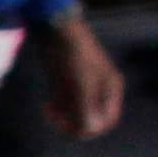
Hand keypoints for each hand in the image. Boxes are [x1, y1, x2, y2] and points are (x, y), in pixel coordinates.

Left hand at [44, 15, 124, 138]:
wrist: (51, 26)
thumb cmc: (69, 54)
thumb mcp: (78, 82)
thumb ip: (85, 107)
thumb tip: (87, 130)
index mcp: (110, 88)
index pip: (106, 121)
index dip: (88, 129)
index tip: (68, 126)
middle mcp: (100, 88)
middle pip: (91, 119)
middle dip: (73, 123)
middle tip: (55, 118)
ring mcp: (82, 84)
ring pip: (76, 112)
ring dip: (63, 117)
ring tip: (49, 109)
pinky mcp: (66, 80)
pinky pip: (65, 103)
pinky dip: (57, 108)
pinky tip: (47, 104)